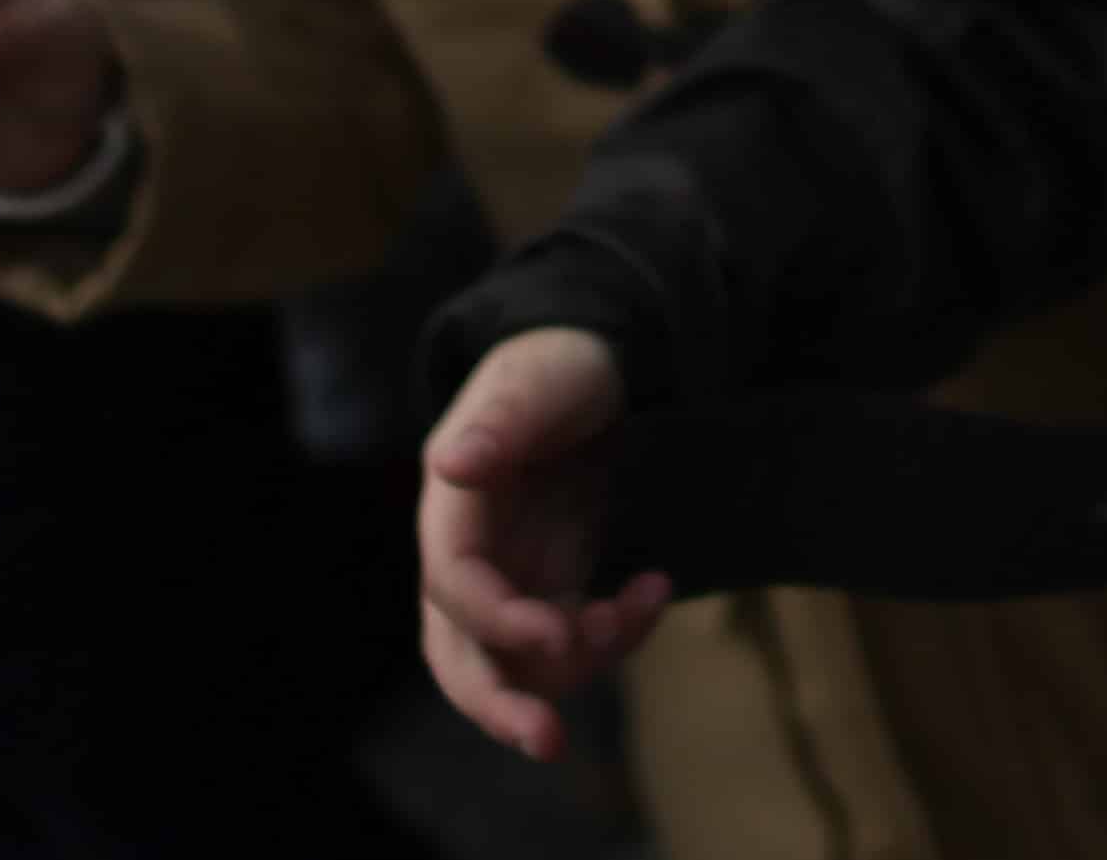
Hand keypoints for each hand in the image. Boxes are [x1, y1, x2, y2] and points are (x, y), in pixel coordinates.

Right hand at [418, 329, 665, 763]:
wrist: (599, 366)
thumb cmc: (560, 366)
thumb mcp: (538, 381)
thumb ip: (500, 421)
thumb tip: (450, 464)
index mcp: (453, 507)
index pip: (454, 586)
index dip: (498, 620)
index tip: (561, 631)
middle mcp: (472, 555)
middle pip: (459, 653)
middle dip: (498, 704)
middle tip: (550, 741)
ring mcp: (512, 578)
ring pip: (522, 663)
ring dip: (583, 662)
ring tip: (644, 602)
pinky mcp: (552, 588)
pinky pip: (573, 641)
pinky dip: (616, 632)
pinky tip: (656, 588)